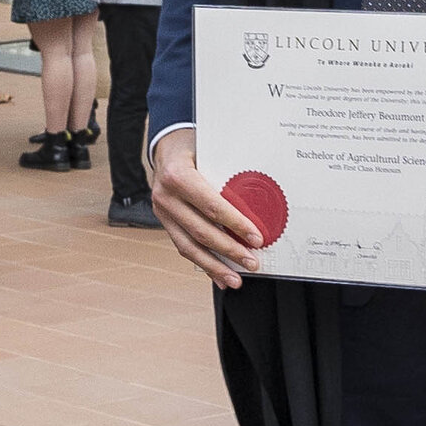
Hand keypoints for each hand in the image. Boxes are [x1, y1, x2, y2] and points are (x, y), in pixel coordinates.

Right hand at [152, 128, 268, 288]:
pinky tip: (218, 275)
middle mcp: (165, 196)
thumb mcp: (211, 150)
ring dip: (215, 266)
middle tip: (252, 262)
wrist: (166, 148)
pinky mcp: (165, 222)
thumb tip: (263, 195)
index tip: (256, 238)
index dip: (235, 224)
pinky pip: (184, 246)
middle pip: (201, 231)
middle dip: (230, 251)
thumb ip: (229, 171)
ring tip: (235, 279)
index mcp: (178, 175)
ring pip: (189, 246)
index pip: (211, 206)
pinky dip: (203, 263)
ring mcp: (162, 211)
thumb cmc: (194, 146)